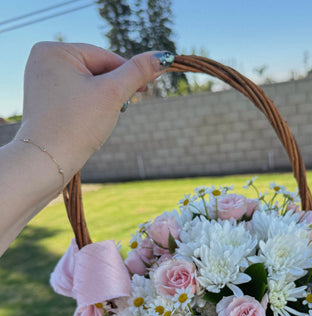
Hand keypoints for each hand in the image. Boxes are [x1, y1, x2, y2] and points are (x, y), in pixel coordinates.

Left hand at [15, 42, 171, 180]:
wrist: (47, 162)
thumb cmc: (77, 125)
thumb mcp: (112, 94)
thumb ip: (138, 71)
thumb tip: (162, 56)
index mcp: (54, 50)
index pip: (104, 57)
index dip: (127, 74)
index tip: (145, 88)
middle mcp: (43, 60)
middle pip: (95, 70)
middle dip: (111, 90)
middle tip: (120, 109)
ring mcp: (42, 81)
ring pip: (87, 84)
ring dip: (102, 100)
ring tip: (98, 119)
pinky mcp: (45, 100)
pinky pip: (76, 97)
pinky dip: (89, 108)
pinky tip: (88, 123)